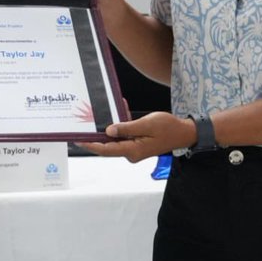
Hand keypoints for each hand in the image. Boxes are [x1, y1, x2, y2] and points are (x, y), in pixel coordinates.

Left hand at [77, 111, 195, 162]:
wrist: (183, 132)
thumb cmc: (168, 127)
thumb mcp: (146, 125)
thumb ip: (126, 128)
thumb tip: (108, 131)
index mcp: (133, 150)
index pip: (106, 150)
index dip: (91, 145)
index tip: (78, 140)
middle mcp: (131, 152)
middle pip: (108, 145)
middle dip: (96, 135)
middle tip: (82, 125)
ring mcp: (134, 148)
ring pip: (116, 138)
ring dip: (109, 126)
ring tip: (98, 114)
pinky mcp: (137, 143)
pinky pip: (124, 134)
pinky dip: (121, 123)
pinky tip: (120, 108)